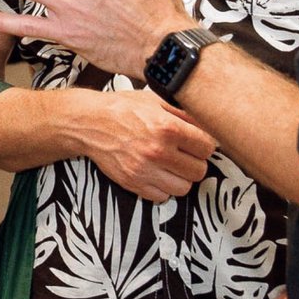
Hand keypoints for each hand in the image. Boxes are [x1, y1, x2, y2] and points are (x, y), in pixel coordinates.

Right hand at [80, 88, 218, 201]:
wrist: (90, 123)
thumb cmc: (123, 109)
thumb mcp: (156, 101)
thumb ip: (184, 114)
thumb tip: (208, 126)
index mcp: (168, 128)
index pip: (207, 147)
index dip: (204, 144)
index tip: (197, 143)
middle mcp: (158, 151)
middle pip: (199, 170)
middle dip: (195, 162)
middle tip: (185, 154)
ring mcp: (145, 170)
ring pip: (184, 188)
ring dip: (181, 178)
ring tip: (172, 166)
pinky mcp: (133, 183)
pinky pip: (162, 196)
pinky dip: (163, 188)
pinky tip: (158, 173)